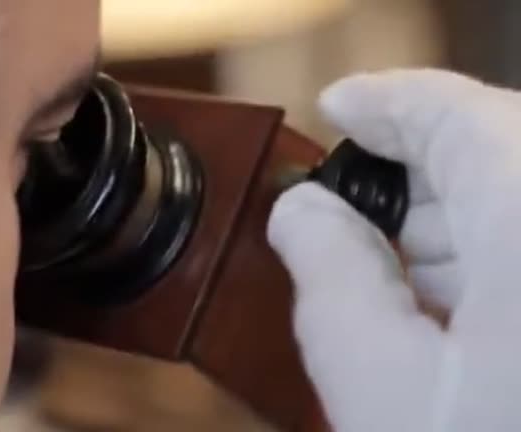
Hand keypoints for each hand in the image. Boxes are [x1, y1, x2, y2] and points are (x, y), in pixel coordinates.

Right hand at [267, 69, 520, 431]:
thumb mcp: (383, 393)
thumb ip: (329, 280)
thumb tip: (301, 211)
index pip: (456, 115)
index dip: (385, 101)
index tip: (337, 107)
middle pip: (499, 154)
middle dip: (415, 183)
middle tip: (349, 225)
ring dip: (460, 228)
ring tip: (400, 286)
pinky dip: (504, 263)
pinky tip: (463, 317)